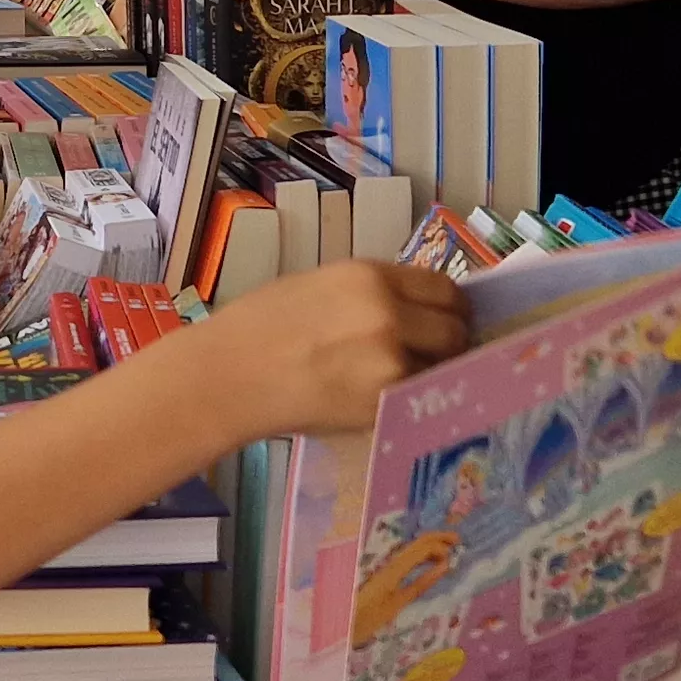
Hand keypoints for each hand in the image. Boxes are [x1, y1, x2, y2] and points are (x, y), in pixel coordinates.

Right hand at [191, 262, 471, 437]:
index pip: (444, 289)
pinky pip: (415, 398)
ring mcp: (389, 362)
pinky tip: (380, 398)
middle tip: (431, 355)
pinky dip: (407, 398)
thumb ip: (369, 293)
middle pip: (453, 330)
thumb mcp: (320, 285)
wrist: (227, 375)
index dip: (449, 307)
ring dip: (430, 373)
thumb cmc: (258, 326)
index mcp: (370, 277)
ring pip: (441, 368)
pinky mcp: (381, 403)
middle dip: (448, 343)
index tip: (444, 319)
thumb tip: (410, 308)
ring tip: (397, 378)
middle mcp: (389, 314)